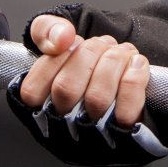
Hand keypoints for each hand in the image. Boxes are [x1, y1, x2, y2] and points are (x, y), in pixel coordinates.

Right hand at [15, 19, 154, 146]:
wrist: (133, 72)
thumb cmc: (93, 58)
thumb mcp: (61, 37)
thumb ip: (46, 30)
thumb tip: (61, 38)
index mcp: (42, 108)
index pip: (31, 92)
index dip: (54, 59)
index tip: (72, 43)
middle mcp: (64, 128)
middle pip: (65, 89)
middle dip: (89, 53)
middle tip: (101, 45)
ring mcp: (94, 136)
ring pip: (98, 96)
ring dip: (114, 60)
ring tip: (119, 54)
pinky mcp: (125, 136)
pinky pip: (128, 110)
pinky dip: (135, 76)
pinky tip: (136, 65)